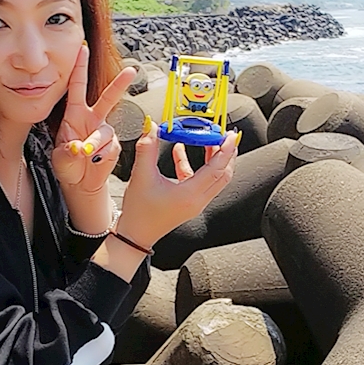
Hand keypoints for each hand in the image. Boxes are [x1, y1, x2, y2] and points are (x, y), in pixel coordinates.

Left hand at [51, 43, 135, 195]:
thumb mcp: (60, 159)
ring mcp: (104, 132)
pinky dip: (102, 156)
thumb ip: (67, 153)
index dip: (80, 68)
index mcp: (74, 114)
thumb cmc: (67, 166)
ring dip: (95, 143)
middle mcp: (92, 119)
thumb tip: (79, 148)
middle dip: (120, 84)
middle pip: (108, 98)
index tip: (82, 49)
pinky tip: (94, 161)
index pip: (77, 87)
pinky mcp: (114, 146)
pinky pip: (111, 147)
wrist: (80, 184)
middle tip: (132, 70)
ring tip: (86, 155)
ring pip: (105, 131)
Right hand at [117, 119, 238, 248]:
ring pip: (214, 178)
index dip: (225, 149)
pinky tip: (181, 151)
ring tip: (208, 140)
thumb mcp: (141, 176)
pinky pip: (200, 181)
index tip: (229, 135)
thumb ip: (147, 149)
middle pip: (223, 174)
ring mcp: (195, 202)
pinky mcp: (189, 203)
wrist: (135, 236)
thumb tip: (151, 128)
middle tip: (225, 135)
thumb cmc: (139, 213)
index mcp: (190, 194)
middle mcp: (198, 199)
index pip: (217, 169)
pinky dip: (196, 166)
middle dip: (227, 153)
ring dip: (213, 159)